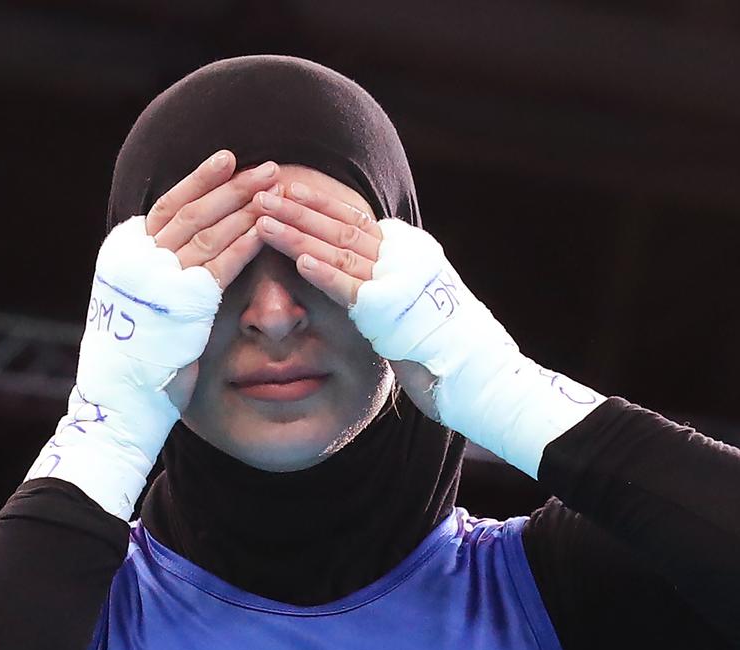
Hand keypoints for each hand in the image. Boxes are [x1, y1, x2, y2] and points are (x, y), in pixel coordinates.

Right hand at [25, 151, 288, 517]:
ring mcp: (157, 279)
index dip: (199, 180)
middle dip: (232, 185)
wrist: (123, 396)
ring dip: (244, 207)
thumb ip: (158, 264)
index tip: (227, 160)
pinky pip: (220, 264)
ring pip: (208, 231)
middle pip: (192, 210)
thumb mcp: (137, 297)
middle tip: (266, 167)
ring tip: (274, 188)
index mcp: (124, 252)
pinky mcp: (183, 303)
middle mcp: (137, 258)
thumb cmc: (136, 351)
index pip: (168, 205)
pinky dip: (245, 243)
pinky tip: (268, 228)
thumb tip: (185, 238)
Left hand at [255, 182, 603, 476]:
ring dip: (297, 233)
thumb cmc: (444, 344)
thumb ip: (385, 282)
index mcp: (407, 250)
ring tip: (262, 220)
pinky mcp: (391, 313)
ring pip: (339, 250)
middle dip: (297, 209)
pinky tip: (296, 261)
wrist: (479, 371)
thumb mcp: (412, 301)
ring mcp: (398, 282)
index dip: (318, 202)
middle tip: (260, 192)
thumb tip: (359, 275)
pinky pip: (351, 288)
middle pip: (341, 226)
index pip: (355, 218)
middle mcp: (404, 258)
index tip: (287, 188)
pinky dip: (323, 273)